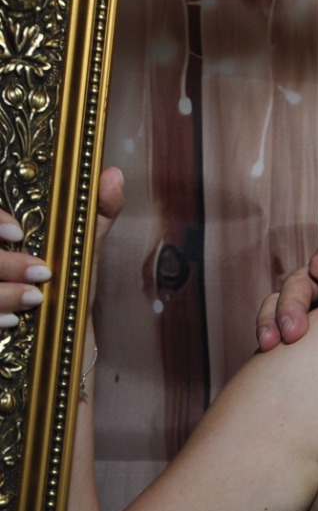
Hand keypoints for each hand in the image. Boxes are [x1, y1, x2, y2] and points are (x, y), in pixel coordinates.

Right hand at [0, 169, 125, 331]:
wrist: (62, 334)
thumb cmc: (67, 283)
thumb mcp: (82, 247)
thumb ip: (97, 211)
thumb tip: (113, 176)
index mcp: (5, 234)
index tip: (16, 232)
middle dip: (3, 262)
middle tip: (39, 272)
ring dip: (1, 293)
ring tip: (35, 297)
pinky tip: (14, 320)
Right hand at [255, 228, 317, 350]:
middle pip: (296, 282)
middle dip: (293, 306)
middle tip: (295, 333)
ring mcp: (313, 294)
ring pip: (281, 301)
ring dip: (273, 322)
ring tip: (271, 345)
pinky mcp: (312, 317)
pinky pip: (285, 323)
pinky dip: (276, 335)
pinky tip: (272, 356)